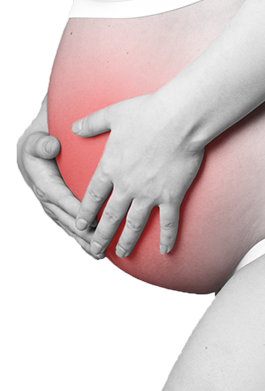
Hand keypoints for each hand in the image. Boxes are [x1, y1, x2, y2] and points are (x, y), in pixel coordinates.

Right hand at [16, 124, 103, 259]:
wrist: (41, 139)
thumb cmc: (43, 137)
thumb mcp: (38, 137)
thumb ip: (42, 143)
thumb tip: (52, 147)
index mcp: (40, 179)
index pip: (58, 196)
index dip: (74, 210)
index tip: (92, 220)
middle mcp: (45, 194)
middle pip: (65, 217)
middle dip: (81, 233)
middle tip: (99, 246)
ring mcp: (52, 202)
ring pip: (69, 223)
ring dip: (83, 239)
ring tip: (101, 253)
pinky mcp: (60, 204)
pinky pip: (72, 221)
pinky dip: (83, 235)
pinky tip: (98, 246)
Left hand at [72, 94, 204, 258]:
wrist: (180, 118)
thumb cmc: (148, 112)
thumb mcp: (113, 114)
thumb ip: (92, 123)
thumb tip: (73, 127)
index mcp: (111, 167)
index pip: (93, 196)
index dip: (85, 212)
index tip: (80, 224)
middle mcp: (126, 185)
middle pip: (110, 217)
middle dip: (101, 235)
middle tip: (95, 249)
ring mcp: (149, 193)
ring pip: (135, 225)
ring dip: (127, 241)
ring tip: (121, 253)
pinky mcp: (171, 195)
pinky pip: (168, 223)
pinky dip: (166, 238)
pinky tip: (165, 251)